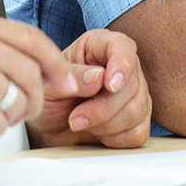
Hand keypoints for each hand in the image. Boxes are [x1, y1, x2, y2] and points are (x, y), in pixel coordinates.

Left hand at [30, 29, 152, 148]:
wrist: (46, 126)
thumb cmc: (48, 96)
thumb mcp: (49, 83)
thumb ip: (72, 76)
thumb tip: (99, 77)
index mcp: (100, 47)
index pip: (123, 47)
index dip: (121, 65)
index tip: (110, 85)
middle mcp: (121, 67)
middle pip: (132, 86)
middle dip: (103, 108)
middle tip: (75, 119)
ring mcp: (133, 94)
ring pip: (137, 110)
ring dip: (106, 125)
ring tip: (81, 124)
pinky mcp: (136, 120)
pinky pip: (138, 132)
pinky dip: (115, 139)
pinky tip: (97, 134)